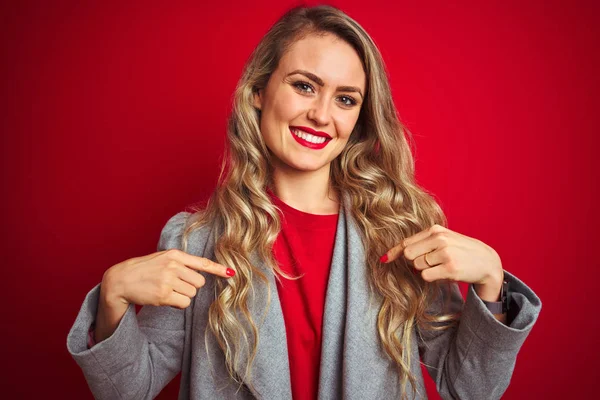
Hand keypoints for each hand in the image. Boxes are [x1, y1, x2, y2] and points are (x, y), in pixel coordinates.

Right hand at [103, 249, 234, 308]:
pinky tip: (165, 298)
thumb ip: (182, 263)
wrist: (121, 279)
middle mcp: (173, 266)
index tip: (231, 274)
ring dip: (183, 296)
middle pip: (199, 283)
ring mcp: (168, 280)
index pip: (202, 262)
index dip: (218, 269)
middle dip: (191, 287)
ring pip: (192, 294)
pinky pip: (183, 303)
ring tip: (167, 290)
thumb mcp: (163, 258)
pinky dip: (177, 304)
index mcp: (175, 255)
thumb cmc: (145, 269)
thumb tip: (202, 275)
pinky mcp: (164, 294)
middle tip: (175, 285)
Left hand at [380, 224, 503, 299]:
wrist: (487, 261)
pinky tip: (444, 273)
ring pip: (418, 266)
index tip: (383, 259)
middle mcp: (440, 239)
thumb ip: (422, 244)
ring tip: (441, 266)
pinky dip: (431, 277)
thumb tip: (396, 255)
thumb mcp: (443, 240)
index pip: (407, 242)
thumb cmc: (461, 252)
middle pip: (409, 255)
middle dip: (414, 262)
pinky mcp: (450, 268)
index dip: (394, 252)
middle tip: (429, 263)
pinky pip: (426, 276)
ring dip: (425, 270)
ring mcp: (445, 253)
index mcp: (436, 230)